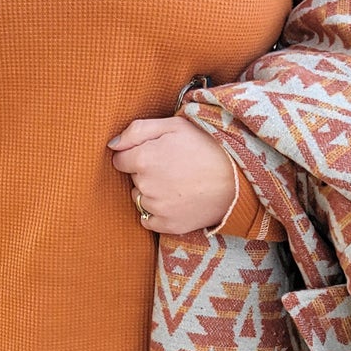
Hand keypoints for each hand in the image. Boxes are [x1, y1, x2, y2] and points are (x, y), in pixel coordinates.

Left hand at [106, 115, 236, 233]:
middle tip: (173, 166)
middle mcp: (145, 185)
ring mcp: (156, 208)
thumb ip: (137, 130)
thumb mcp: (174, 125)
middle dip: (145, 172)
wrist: (238, 178)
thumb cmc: (206, 146)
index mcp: (144, 159)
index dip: (136, 154)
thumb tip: (112, 144)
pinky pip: (148, 220)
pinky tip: (176, 200)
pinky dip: (157, 212)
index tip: (155, 153)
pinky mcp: (167, 225)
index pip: (119, 160)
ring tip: (177, 183)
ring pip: (139, 199)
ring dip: (151, 192)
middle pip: (132, 179)